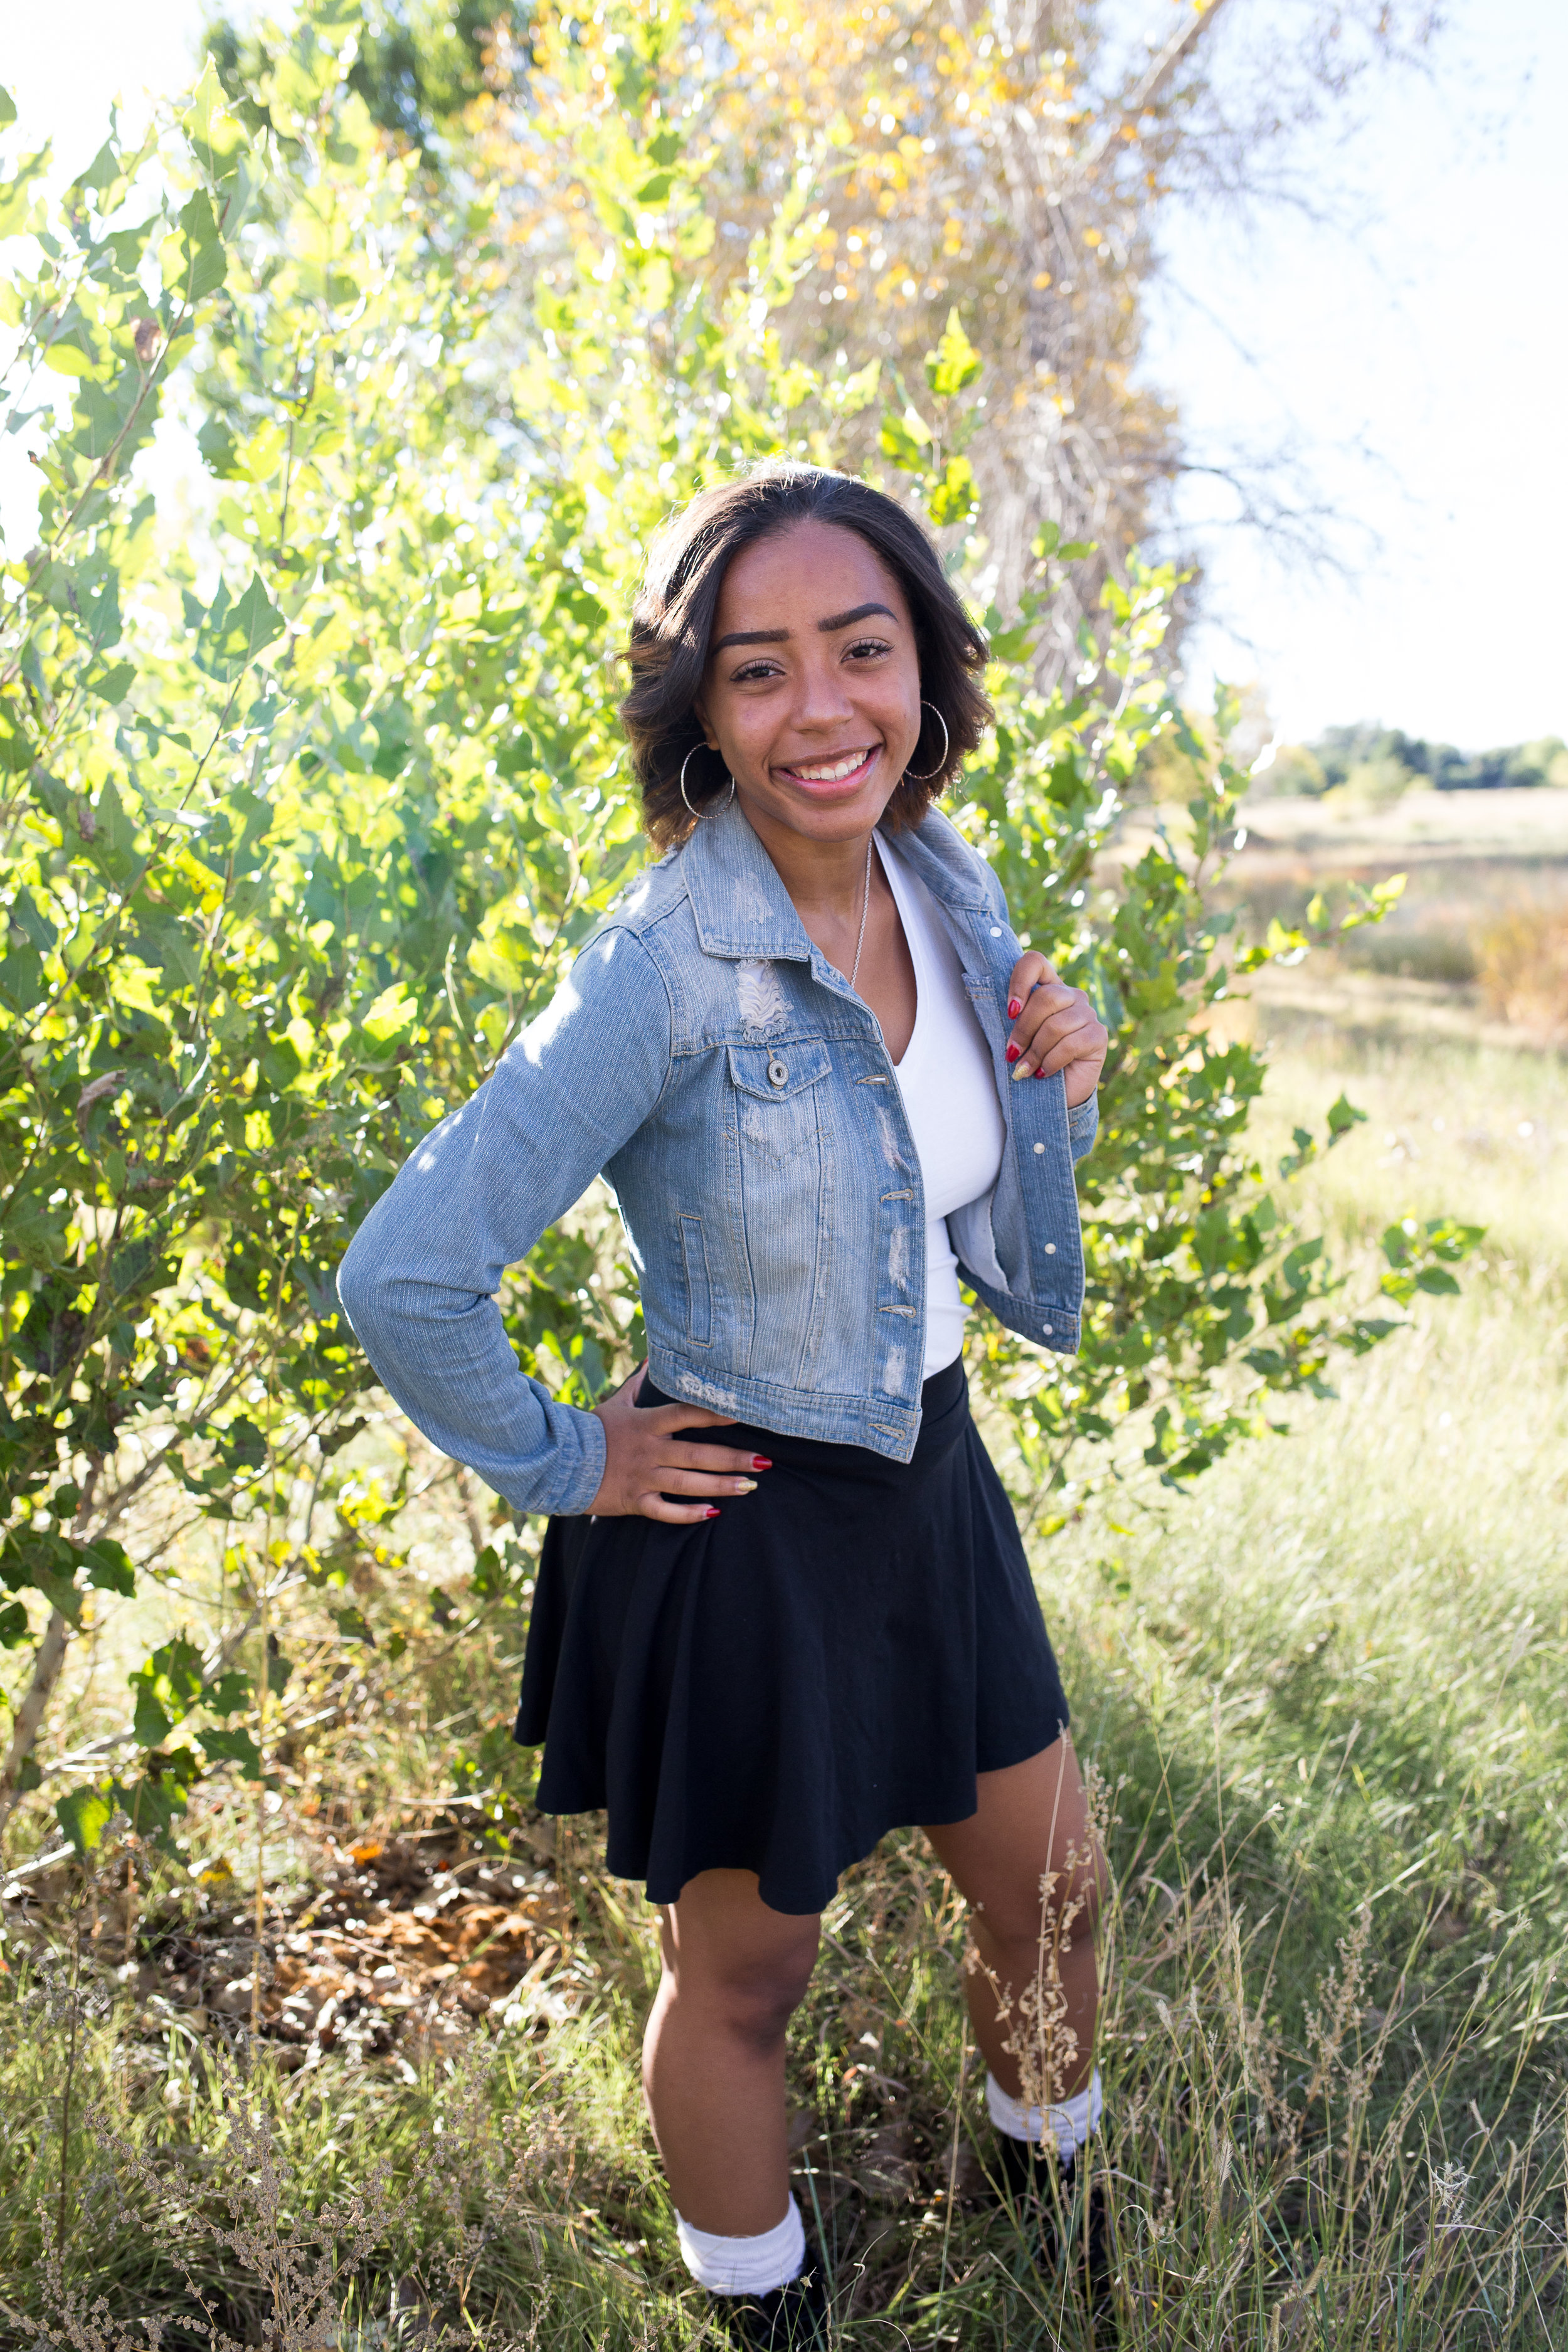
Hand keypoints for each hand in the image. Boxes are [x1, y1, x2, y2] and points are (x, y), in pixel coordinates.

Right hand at [587, 1362, 771, 1522]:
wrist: (559, 1462)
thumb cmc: (592, 1430)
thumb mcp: (616, 1403)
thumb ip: (638, 1382)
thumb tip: (653, 1357)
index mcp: (646, 1423)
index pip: (685, 1414)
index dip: (714, 1414)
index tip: (743, 1413)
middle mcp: (649, 1451)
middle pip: (696, 1454)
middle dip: (732, 1458)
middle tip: (764, 1461)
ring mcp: (643, 1477)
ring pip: (688, 1484)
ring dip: (720, 1485)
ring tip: (749, 1487)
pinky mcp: (635, 1501)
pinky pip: (665, 1512)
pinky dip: (688, 1515)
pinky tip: (712, 1514)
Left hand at [1003, 954, 1107, 1106]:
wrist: (1056, 1096)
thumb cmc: (1031, 1062)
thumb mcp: (1018, 1037)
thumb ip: (1014, 1019)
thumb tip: (1009, 1011)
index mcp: (1048, 988)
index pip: (1035, 962)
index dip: (1020, 981)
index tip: (1010, 1011)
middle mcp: (1071, 996)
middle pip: (1046, 997)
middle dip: (1023, 1029)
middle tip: (1012, 1053)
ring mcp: (1088, 1014)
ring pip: (1056, 1024)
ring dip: (1035, 1051)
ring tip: (1025, 1069)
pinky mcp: (1098, 1035)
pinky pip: (1070, 1044)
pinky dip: (1051, 1062)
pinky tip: (1043, 1073)